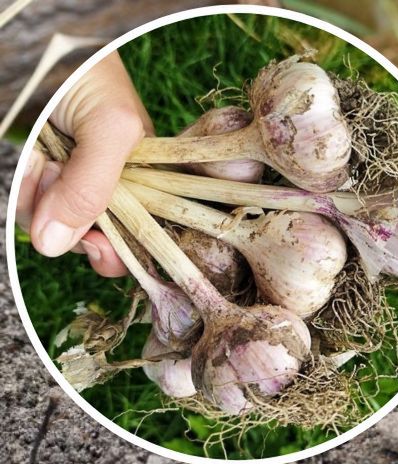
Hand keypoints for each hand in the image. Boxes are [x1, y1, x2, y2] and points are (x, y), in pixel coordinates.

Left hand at [15, 52, 150, 276]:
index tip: (97, 246)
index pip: (143, 237)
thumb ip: (92, 189)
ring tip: (43, 157)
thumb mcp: (111, 129)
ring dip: (39, 198)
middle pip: (91, 237)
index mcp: (145, 182)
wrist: (45, 47)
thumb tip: (55, 245)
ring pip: (53, 224)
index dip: (121, 252)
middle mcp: (109, 189)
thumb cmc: (94, 74)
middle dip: (71, 220)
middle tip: (60, 177)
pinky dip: (24, 187)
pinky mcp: (38, 176)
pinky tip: (31, 161)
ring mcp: (71, 183)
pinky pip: (28, 202)